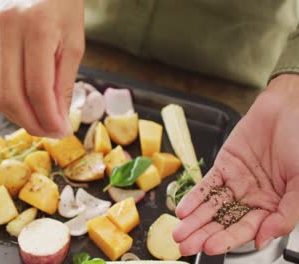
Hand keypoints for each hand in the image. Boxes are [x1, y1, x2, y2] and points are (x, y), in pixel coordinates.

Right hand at [0, 0, 84, 137]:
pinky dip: (11, 102)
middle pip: (11, 96)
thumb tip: (58, 122)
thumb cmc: (66, 7)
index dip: (49, 117)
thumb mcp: (75, 44)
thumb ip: (64, 84)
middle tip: (51, 132)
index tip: (62, 132)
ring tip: (41, 122)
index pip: (37, 88)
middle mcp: (8, 30)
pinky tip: (28, 106)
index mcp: (36, 28)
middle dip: (31, 123)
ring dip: (19, 116)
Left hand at [173, 74, 298, 255]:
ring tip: (179, 233)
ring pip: (212, 206)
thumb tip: (264, 239)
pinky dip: (195, 197)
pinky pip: (207, 185)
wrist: (289, 108)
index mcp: (275, 206)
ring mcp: (238, 182)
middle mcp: (254, 197)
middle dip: (204, 234)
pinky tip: (183, 209)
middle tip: (185, 245)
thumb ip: (286, 213)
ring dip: (195, 220)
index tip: (210, 248)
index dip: (228, 240)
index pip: (246, 229)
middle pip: (224, 221)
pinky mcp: (225, 166)